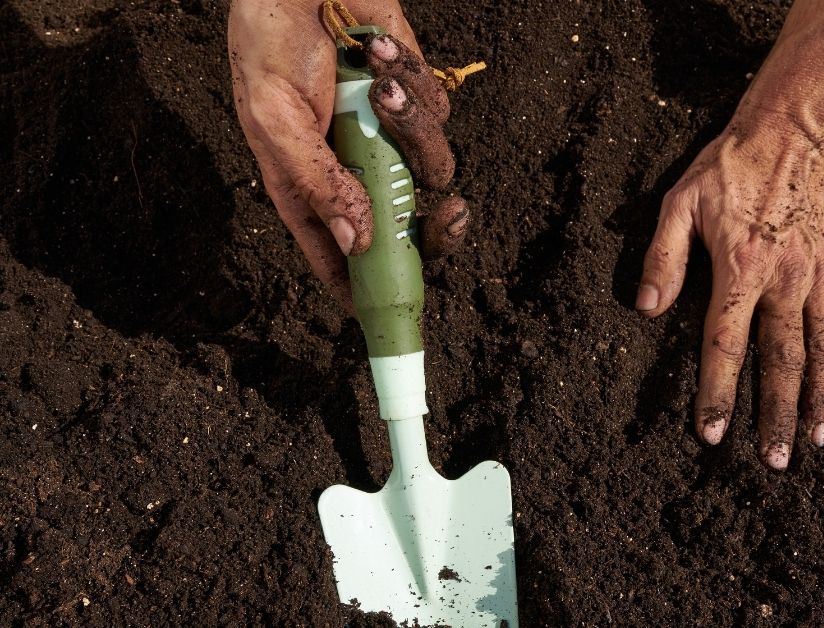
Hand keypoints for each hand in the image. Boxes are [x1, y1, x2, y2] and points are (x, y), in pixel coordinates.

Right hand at [228, 0, 467, 311]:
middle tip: (444, 217)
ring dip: (409, 126)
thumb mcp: (273, 114)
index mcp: (308, 186)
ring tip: (377, 83)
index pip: (339, 256)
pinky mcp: (416, 98)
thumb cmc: (268, 38)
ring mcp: (388, 135)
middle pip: (405, 230)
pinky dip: (412, 81)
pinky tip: (375, 48)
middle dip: (431, 232)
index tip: (388, 318)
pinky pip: (438, 114)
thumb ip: (315, 180)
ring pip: (431, 168)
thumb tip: (357, 242)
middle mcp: (354, 169)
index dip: (363, 290)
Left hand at [636, 118, 823, 469]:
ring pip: (820, 348)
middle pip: (782, 360)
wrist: (791, 130)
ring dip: (818, 397)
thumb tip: (645, 308)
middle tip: (776, 460)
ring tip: (816, 440)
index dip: (718, 392)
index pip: (725, 345)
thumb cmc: (728, 168)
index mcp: (741, 269)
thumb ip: (663, 257)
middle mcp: (785, 280)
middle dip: (777, 415)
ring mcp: (820, 274)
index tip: (714, 435)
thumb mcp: (680, 202)